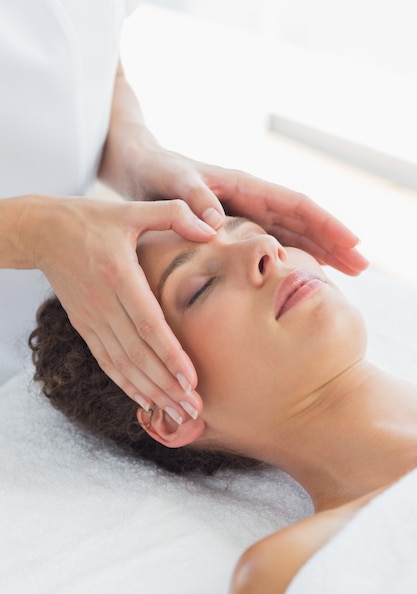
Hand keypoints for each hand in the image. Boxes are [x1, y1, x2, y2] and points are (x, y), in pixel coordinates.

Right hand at [27, 196, 216, 422]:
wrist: (43, 232)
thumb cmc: (92, 219)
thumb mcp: (132, 210)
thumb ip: (174, 214)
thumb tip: (211, 229)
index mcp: (119, 275)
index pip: (148, 324)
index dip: (170, 354)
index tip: (191, 379)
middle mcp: (104, 303)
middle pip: (138, 354)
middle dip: (166, 385)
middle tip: (195, 409)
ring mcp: (92, 318)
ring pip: (123, 364)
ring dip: (150, 392)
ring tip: (177, 414)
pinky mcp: (85, 326)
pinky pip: (106, 361)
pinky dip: (125, 384)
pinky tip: (145, 401)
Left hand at [121, 147, 367, 275]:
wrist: (137, 167)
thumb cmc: (154, 171)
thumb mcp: (171, 182)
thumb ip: (193, 200)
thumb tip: (218, 226)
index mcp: (244, 186)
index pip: (295, 205)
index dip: (325, 224)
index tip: (352, 243)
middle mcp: (251, 200)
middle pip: (303, 222)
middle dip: (333, 242)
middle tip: (362, 266)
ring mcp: (245, 214)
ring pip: (292, 234)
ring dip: (319, 251)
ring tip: (347, 273)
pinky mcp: (234, 228)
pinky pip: (271, 243)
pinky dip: (291, 256)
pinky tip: (302, 272)